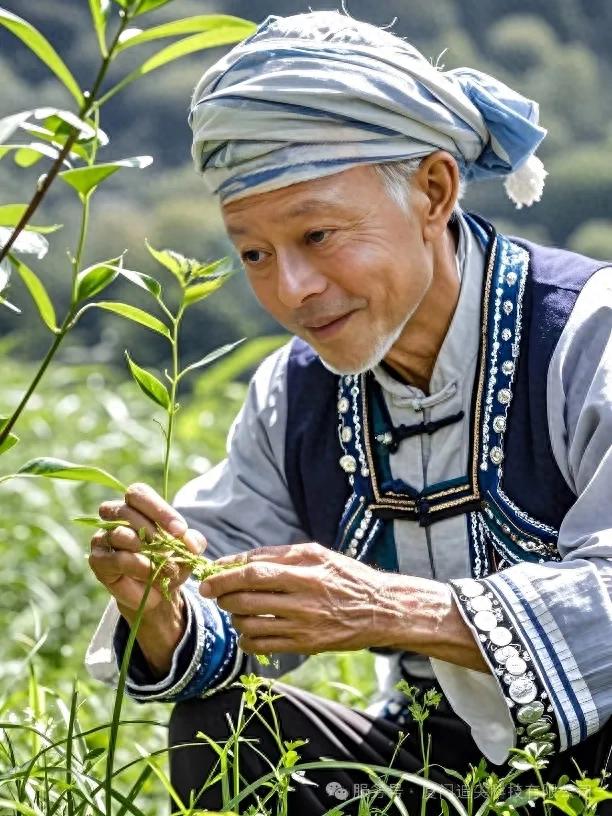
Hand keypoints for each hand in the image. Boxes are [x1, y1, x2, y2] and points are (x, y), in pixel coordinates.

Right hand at [89, 482, 205, 615]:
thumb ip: (192, 541)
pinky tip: (151, 574)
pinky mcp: (98, 561)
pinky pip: (116, 559)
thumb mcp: (188, 550)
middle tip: (170, 548)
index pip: (138, 493)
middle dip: (153, 530)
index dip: (159, 509)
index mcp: (135, 506)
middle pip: (125, 511)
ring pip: (120, 535)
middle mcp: (114, 518)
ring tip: (167, 567)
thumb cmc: (171, 561)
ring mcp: (103, 538)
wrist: (158, 592)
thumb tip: (190, 541)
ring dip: (148, 552)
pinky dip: (138, 567)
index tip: (180, 530)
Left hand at [199, 542, 392, 654]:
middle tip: (215, 593)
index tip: (208, 577)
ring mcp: (303, 625)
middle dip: (222, 596)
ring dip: (233, 617)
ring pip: (250, 624)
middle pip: (246, 599)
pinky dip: (246, 639)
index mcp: (305, 571)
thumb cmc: (345, 575)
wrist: (380, 610)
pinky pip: (263, 646)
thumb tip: (240, 559)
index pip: (253, 572)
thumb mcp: (317, 554)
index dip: (225, 575)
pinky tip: (247, 631)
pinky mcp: (305, 645)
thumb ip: (279, 554)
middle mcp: (303, 599)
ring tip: (235, 610)